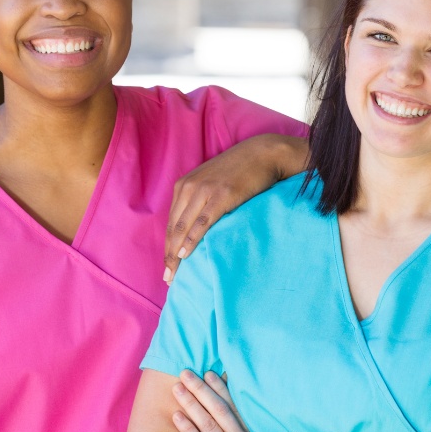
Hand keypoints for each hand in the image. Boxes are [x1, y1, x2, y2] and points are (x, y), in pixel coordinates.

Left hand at [165, 134, 306, 280]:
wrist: (263, 153)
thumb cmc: (240, 171)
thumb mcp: (212, 182)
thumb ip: (200, 200)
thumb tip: (195, 228)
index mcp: (184, 185)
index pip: (172, 222)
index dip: (168, 246)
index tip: (167, 266)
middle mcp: (189, 187)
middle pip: (174, 228)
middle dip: (169, 255)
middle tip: (168, 278)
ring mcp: (204, 190)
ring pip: (184, 227)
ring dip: (176, 253)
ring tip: (174, 274)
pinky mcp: (221, 195)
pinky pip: (202, 222)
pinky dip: (192, 239)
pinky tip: (185, 254)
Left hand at [170, 370, 252, 431]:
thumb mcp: (241, 431)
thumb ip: (233, 414)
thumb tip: (225, 382)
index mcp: (245, 430)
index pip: (232, 405)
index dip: (220, 388)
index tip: (207, 372)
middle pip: (218, 411)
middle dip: (201, 391)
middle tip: (185, 373)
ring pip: (207, 425)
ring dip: (191, 404)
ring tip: (177, 388)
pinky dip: (187, 428)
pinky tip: (176, 414)